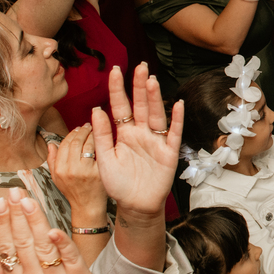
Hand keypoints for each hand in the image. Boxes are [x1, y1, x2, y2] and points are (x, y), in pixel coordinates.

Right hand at [46, 124, 107, 222]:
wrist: (87, 206)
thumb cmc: (73, 191)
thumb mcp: (57, 178)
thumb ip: (52, 161)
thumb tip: (51, 144)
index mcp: (59, 170)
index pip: (64, 145)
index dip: (71, 134)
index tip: (77, 129)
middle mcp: (70, 170)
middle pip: (76, 142)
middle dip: (82, 131)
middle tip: (88, 126)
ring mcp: (85, 171)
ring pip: (88, 145)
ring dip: (92, 134)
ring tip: (94, 130)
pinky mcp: (98, 173)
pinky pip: (99, 153)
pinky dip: (101, 144)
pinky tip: (102, 141)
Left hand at [91, 63, 183, 218]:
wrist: (135, 206)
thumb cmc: (118, 184)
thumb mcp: (103, 160)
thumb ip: (101, 135)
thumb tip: (96, 110)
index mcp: (123, 133)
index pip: (120, 106)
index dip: (118, 89)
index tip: (115, 71)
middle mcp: (140, 133)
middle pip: (141, 105)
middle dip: (139, 86)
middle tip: (139, 67)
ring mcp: (156, 141)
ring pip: (156, 114)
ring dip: (155, 98)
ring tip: (151, 81)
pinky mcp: (169, 152)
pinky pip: (173, 133)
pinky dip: (176, 119)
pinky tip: (177, 105)